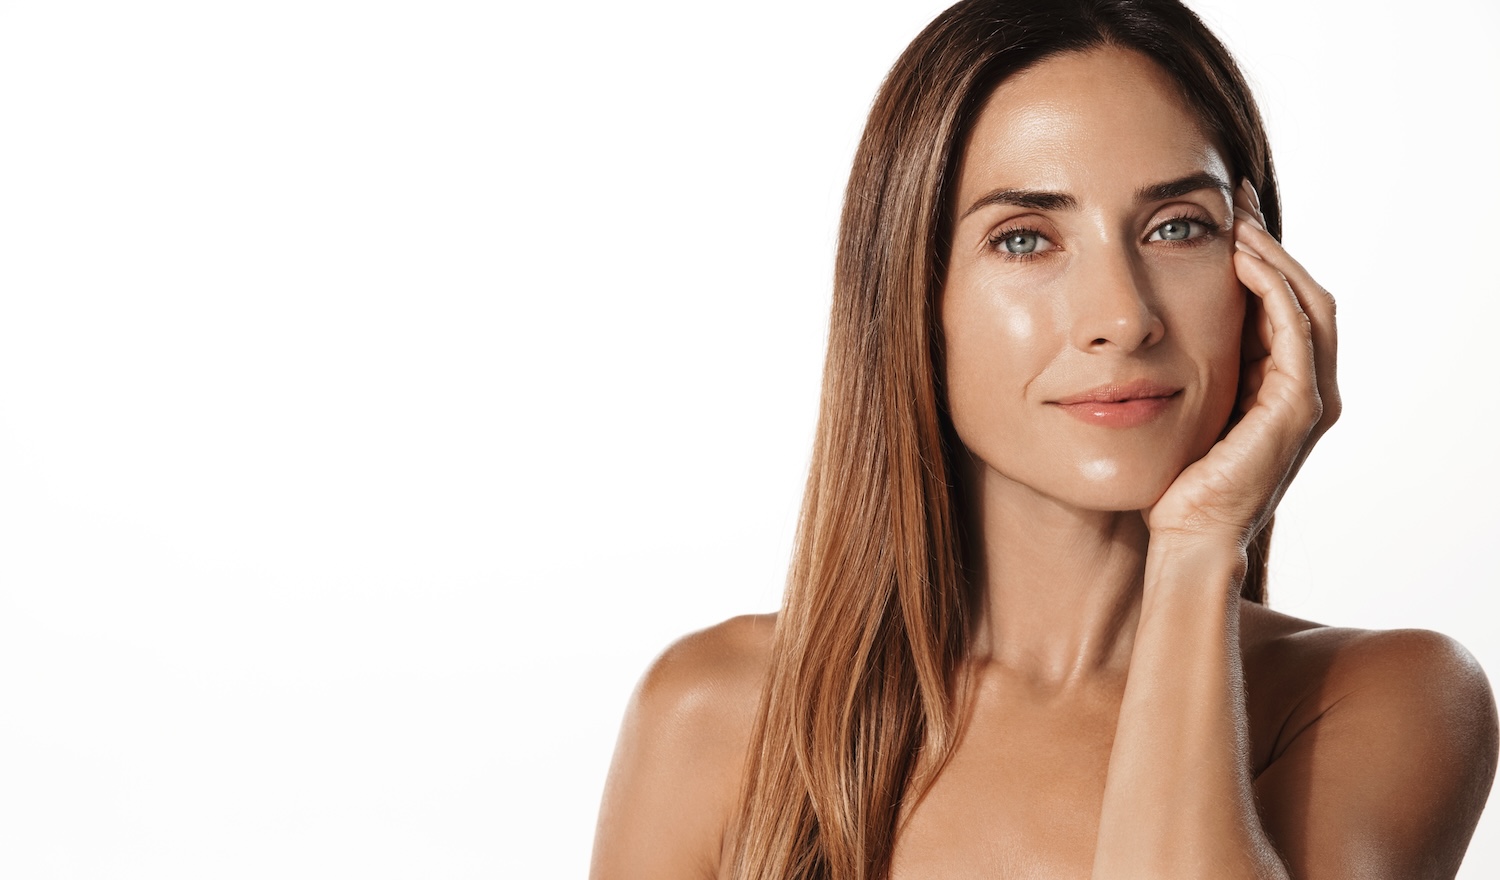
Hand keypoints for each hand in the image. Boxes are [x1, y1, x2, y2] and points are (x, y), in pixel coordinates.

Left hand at [1145, 179, 1340, 544]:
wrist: (1182, 538)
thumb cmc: (1172, 482)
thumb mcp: (1182, 407)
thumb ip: (1190, 365)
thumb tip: (1150, 319)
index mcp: (1280, 387)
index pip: (1282, 303)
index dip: (1258, 256)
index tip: (1223, 215)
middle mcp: (1306, 390)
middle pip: (1303, 293)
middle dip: (1269, 243)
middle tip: (1234, 199)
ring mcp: (1308, 400)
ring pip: (1306, 302)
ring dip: (1273, 256)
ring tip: (1236, 219)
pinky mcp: (1296, 409)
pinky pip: (1293, 329)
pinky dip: (1272, 288)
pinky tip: (1240, 258)